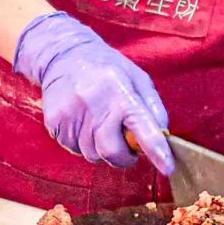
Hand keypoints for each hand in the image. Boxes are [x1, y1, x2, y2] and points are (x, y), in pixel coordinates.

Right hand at [13, 12, 173, 173]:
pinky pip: (75, 149)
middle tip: (126, 143)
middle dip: (124, 156)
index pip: (142, 127)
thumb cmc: (108, 69)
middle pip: (112, 152)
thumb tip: (163, 136)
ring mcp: (71, 115)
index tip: (168, 168)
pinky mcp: (55, 123)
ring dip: (101, 148)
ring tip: (100, 123)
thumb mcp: (138, 78)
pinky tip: (84, 122)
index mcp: (120, 92)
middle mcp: (94, 104)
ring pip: (93, 154)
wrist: (64, 56)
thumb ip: (153, 108)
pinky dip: (84, 143)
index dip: (156, 150)